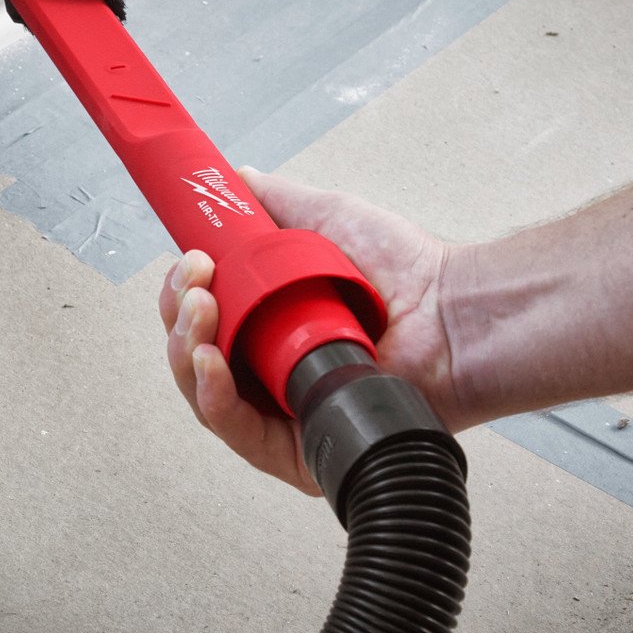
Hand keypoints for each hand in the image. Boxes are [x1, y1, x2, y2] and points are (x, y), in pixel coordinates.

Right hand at [158, 166, 470, 493]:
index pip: (205, 321)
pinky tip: (209, 361)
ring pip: (205, 395)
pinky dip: (213, 396)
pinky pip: (237, 432)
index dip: (185, 294)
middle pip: (194, 358)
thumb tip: (237, 179)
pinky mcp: (297, 452)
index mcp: (271, 330)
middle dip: (180, 319)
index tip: (190, 263)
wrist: (452, 312)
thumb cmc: (409, 274)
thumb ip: (276, 202)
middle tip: (195, 286)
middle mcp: (272, 376)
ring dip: (187, 350)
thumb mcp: (328, 219)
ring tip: (199, 313)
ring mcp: (282, 415)